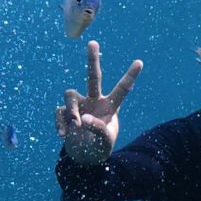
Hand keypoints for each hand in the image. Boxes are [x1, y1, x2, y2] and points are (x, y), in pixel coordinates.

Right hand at [55, 41, 142, 164]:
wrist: (84, 158)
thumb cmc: (99, 147)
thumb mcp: (104, 141)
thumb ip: (98, 129)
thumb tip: (81, 119)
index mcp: (110, 106)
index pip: (121, 90)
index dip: (130, 76)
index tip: (140, 62)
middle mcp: (94, 101)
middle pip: (93, 77)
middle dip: (92, 60)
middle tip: (92, 42)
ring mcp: (79, 106)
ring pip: (70, 95)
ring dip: (72, 110)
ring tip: (76, 126)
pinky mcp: (65, 113)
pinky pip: (60, 112)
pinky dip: (61, 123)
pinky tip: (63, 135)